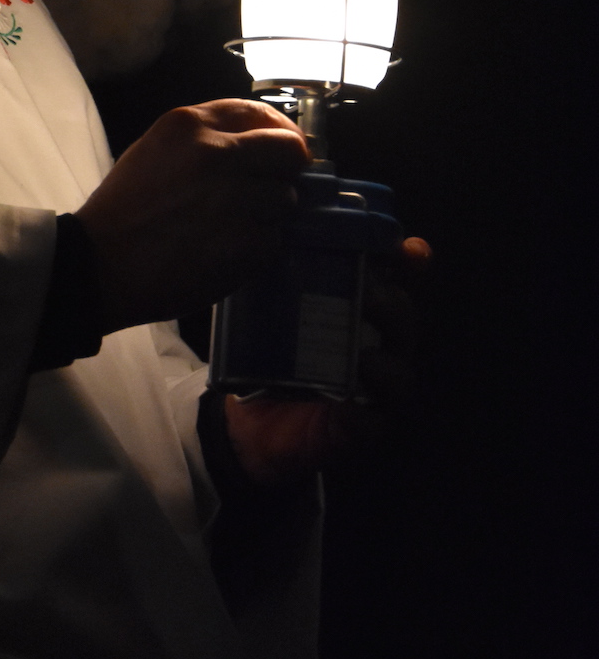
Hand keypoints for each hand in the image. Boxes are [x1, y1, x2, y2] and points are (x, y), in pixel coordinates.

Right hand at [75, 100, 309, 334]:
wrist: (102, 263)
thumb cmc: (124, 206)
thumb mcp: (156, 148)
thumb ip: (205, 137)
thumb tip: (255, 143)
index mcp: (191, 125)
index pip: (261, 113)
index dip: (279, 131)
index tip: (282, 147)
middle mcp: (219, 154)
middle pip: (290, 151)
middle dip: (286, 169)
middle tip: (271, 187)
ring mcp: (237, 200)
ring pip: (285, 199)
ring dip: (268, 213)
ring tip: (236, 225)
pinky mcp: (246, 243)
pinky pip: (273, 239)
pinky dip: (257, 247)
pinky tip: (228, 250)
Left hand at [223, 235, 431, 487]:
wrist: (246, 426)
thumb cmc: (265, 358)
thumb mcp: (264, 312)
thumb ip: (269, 278)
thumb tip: (253, 231)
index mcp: (357, 313)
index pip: (394, 282)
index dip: (408, 263)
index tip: (412, 249)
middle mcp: (375, 347)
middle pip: (402, 322)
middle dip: (394, 306)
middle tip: (371, 294)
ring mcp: (373, 391)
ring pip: (400, 371)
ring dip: (387, 360)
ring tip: (364, 354)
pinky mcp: (361, 428)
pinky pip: (378, 419)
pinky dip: (368, 409)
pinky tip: (352, 400)